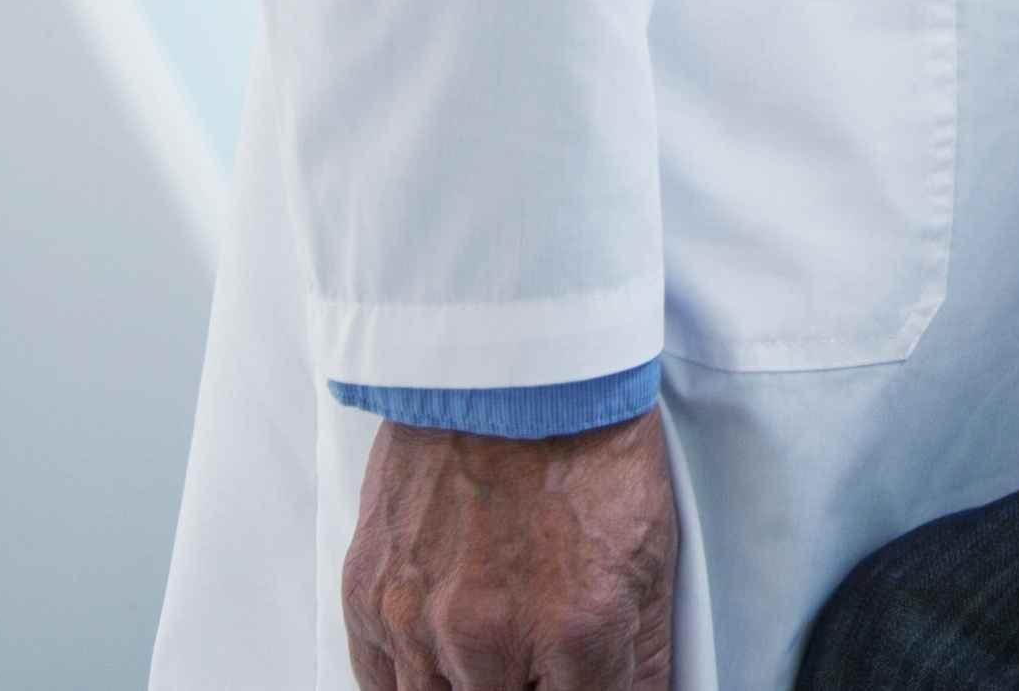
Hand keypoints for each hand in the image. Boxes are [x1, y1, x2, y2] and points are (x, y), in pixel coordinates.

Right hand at [342, 412, 676, 690]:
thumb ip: (641, 651)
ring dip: (474, 685)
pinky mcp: (368, 594)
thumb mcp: (651, 550)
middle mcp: (489, 638)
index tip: (593, 683)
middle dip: (531, 687)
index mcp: (575, 628)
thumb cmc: (586, 439)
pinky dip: (413, 680)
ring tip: (498, 657)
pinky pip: (379, 681)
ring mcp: (418, 620)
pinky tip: (443, 663)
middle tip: (543, 661)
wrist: (509, 360)